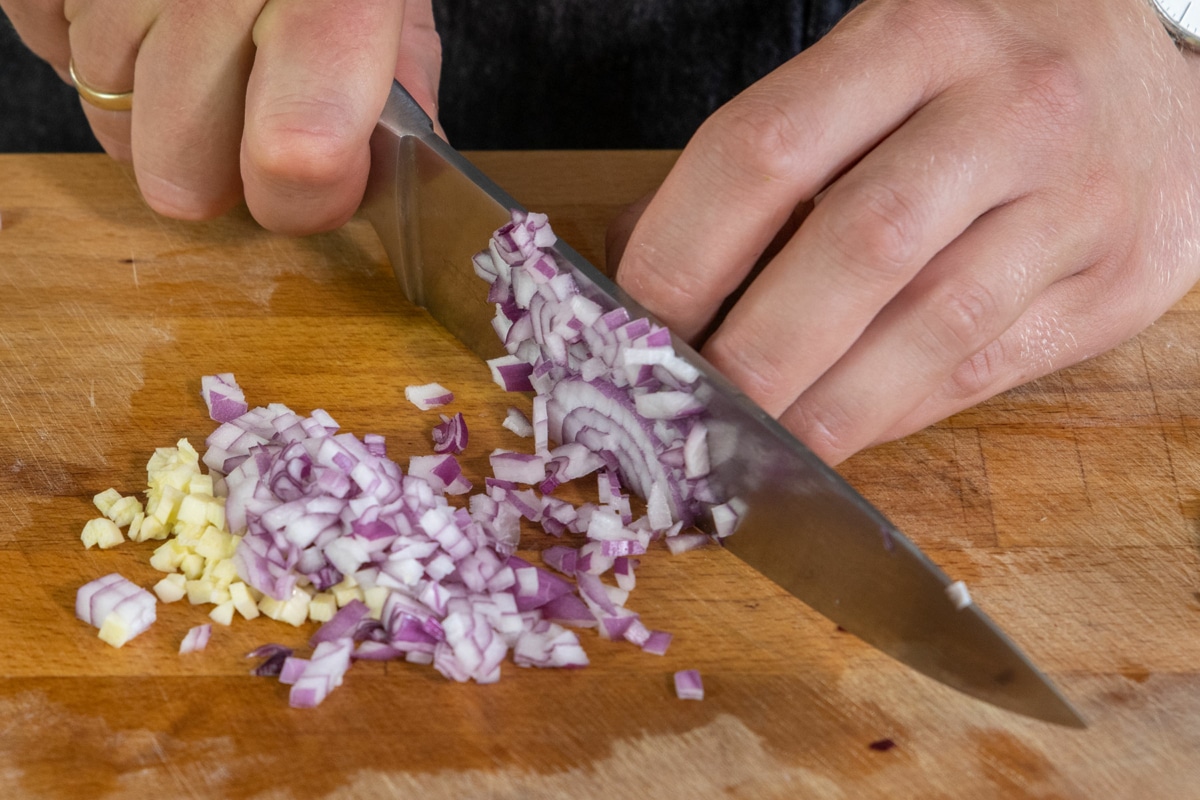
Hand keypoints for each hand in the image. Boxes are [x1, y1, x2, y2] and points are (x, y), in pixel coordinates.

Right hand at [2, 0, 441, 233]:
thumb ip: (396, 82)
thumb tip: (361, 184)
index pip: (299, 154)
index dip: (303, 199)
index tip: (308, 180)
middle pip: (179, 173)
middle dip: (214, 168)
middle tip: (240, 108)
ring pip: (109, 122)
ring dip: (150, 101)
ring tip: (190, 24)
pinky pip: (44, 51)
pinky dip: (83, 38)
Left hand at [611, 0, 1199, 464]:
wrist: (1147, 70)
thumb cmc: (974, 73)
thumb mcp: (868, 69)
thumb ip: (764, 160)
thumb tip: (643, 268)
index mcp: (913, 37)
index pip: (766, 151)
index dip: (683, 251)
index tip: (633, 326)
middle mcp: (1007, 110)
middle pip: (855, 249)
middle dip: (755, 354)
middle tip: (689, 413)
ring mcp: (1078, 199)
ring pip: (933, 328)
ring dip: (826, 409)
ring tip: (756, 451)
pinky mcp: (1120, 280)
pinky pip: (987, 368)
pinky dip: (896, 412)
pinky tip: (841, 431)